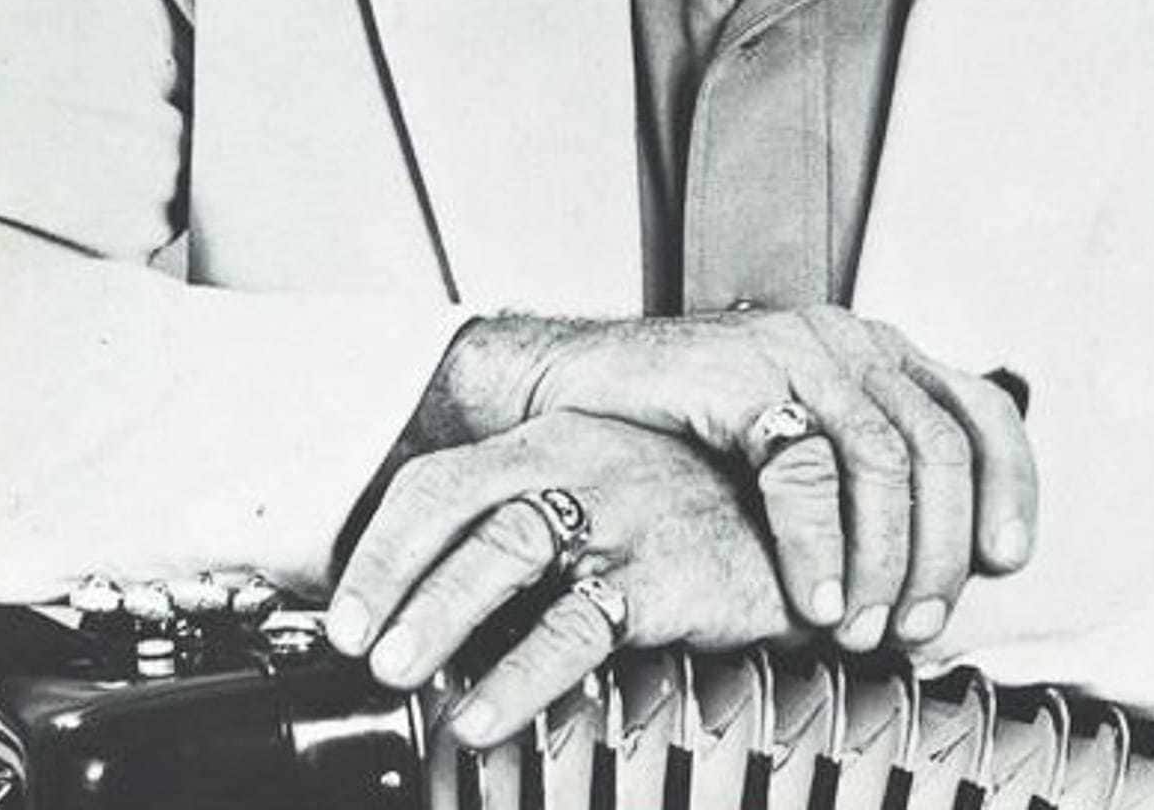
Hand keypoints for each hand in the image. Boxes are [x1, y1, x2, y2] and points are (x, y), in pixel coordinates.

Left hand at [326, 410, 795, 746]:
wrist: (808, 521)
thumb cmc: (697, 514)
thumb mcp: (606, 498)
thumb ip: (535, 536)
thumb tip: (441, 610)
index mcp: (552, 441)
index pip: (440, 480)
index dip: (381, 547)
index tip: (344, 613)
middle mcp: (576, 461)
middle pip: (456, 502)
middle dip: (392, 577)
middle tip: (355, 645)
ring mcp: (620, 511)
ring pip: (504, 548)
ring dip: (438, 613)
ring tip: (398, 671)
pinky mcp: (663, 572)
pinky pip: (575, 624)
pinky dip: (519, 675)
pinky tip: (484, 712)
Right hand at [440, 303, 1036, 649]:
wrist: (576, 395)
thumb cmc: (687, 435)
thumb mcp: (797, 444)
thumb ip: (864, 480)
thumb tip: (942, 571)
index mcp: (876, 353)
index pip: (982, 409)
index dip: (1011, 488)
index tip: (1004, 564)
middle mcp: (848, 340)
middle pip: (943, 447)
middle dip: (942, 552)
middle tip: (918, 626)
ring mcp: (796, 350)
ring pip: (886, 460)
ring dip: (884, 560)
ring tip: (860, 628)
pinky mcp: (742, 374)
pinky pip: (805, 468)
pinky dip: (817, 547)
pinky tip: (809, 599)